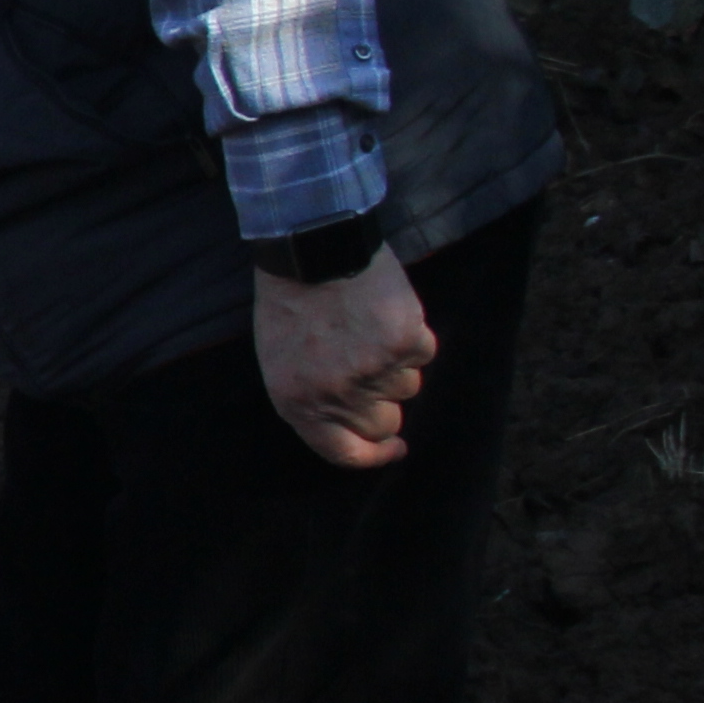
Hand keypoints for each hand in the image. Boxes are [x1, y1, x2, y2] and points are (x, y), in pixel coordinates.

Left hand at [257, 246, 436, 468]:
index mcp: (298, 403)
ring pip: (408, 387)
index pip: (343, 452)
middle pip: (384, 423)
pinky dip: (410, 334)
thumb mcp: (280, 360)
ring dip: (394, 363)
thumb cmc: (291, 301)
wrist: (311, 247)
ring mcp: (373, 372)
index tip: (394, 448)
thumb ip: (313, 399)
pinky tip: (383, 310)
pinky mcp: (405, 344)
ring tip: (365, 326)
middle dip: (383, 401)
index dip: (373, 455)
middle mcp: (337, 396)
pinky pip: (423, 353)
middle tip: (369, 363)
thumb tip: (358, 427)